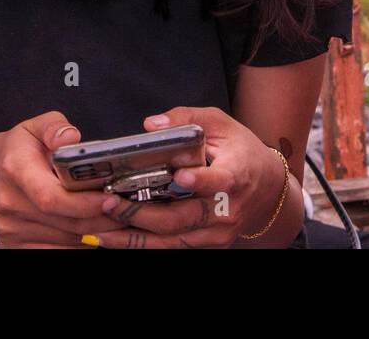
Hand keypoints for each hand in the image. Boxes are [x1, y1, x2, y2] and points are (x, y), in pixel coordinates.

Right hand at [0, 110, 129, 247]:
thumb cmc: (20, 149)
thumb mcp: (36, 126)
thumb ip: (55, 127)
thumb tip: (70, 137)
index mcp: (15, 170)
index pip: (51, 197)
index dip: (85, 203)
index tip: (112, 198)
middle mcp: (9, 203)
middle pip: (65, 223)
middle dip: (102, 219)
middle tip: (127, 210)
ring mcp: (9, 229)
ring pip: (65, 241)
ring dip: (96, 234)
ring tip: (117, 219)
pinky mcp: (11, 246)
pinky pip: (54, 253)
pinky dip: (79, 246)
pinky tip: (95, 231)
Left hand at [80, 106, 291, 248]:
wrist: (266, 190)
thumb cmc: (241, 152)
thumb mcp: (221, 124)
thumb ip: (187, 119)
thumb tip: (151, 125)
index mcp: (237, 174)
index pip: (221, 180)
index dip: (201, 180)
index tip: (180, 176)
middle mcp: (228, 209)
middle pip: (184, 217)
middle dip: (143, 213)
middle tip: (110, 203)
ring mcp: (218, 232)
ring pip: (173, 240)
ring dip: (135, 237)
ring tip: (102, 230)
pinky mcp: (207, 244)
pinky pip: (172, 247)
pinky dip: (143, 244)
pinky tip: (116, 239)